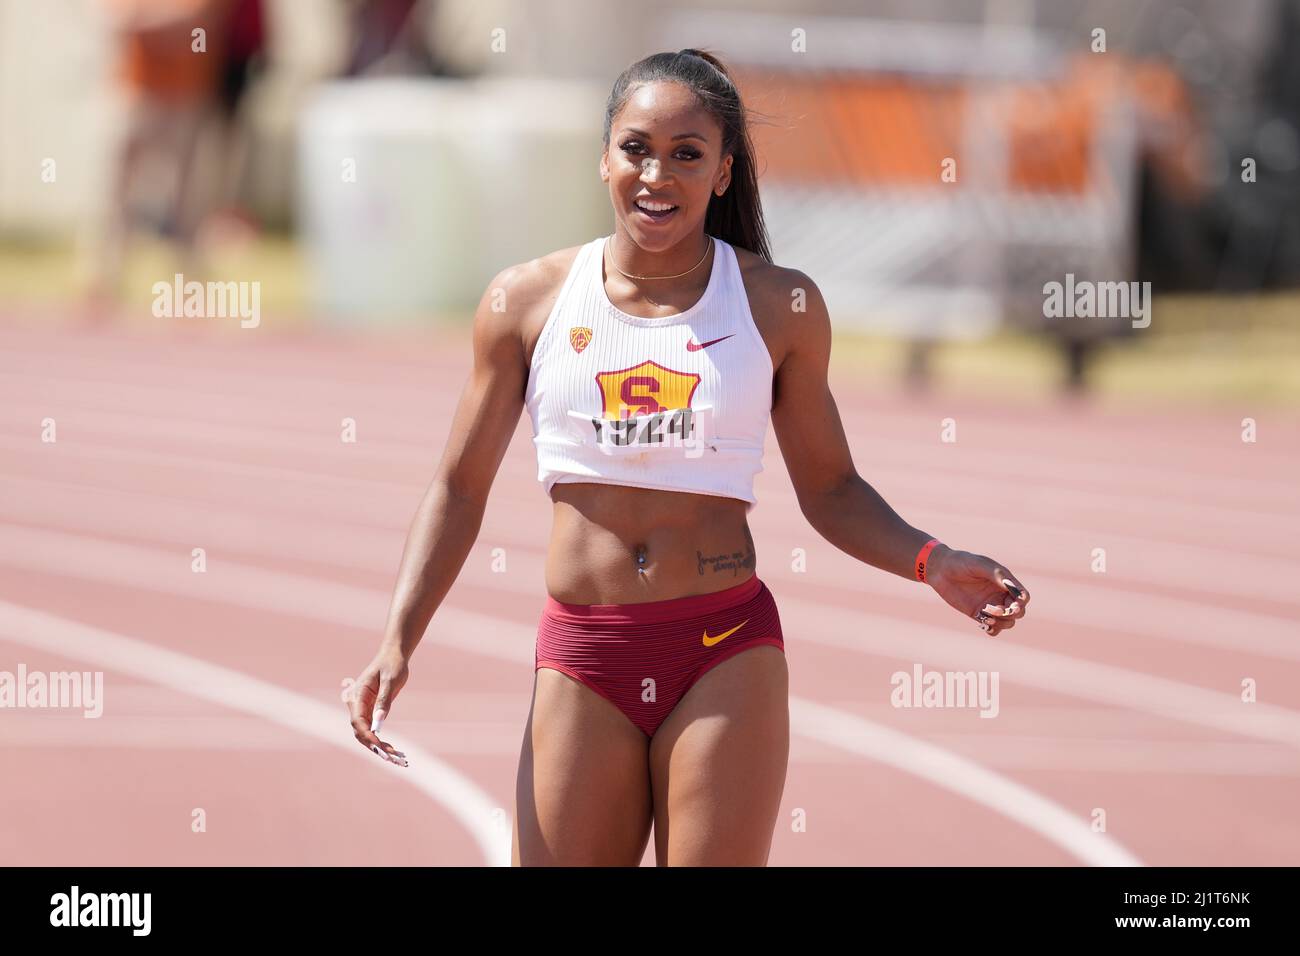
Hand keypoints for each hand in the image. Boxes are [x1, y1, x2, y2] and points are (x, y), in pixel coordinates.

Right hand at [347, 645, 410, 766]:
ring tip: (397, 759)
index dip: (367, 735)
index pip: (357, 721)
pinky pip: (373, 730)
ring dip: (379, 748)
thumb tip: (379, 723)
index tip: (379, 745)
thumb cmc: (393, 664)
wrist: (394, 655)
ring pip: (366, 734)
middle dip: (374, 746)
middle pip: (360, 731)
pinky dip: (382, 742)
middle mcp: (356, 704)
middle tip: (392, 758)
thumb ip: (384, 701)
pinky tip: (395, 752)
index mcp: (357, 695)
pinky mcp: (370, 712)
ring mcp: (362, 709)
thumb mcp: (391, 681)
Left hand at [925, 546, 1029, 637]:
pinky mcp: (978, 614)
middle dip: (1011, 614)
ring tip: (986, 617)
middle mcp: (1000, 595)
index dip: (1021, 603)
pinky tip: (983, 624)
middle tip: (996, 610)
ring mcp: (990, 606)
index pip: (1023, 597)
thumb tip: (1013, 589)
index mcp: (1005, 582)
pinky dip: (993, 630)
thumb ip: (998, 575)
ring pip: (1008, 622)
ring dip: (1002, 623)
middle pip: (1019, 612)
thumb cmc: (961, 562)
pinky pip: (992, 628)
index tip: (1013, 605)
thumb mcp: (980, 565)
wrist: (940, 569)